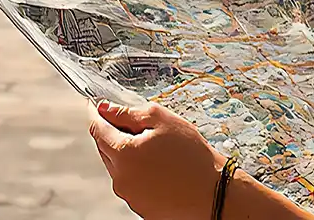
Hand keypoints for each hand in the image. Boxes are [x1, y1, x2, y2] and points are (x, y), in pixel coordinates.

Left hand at [88, 100, 224, 219]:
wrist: (215, 194)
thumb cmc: (193, 158)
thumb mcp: (161, 120)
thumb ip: (128, 112)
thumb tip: (106, 108)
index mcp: (122, 154)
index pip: (97, 128)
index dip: (97, 113)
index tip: (99, 105)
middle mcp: (120, 178)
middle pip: (106, 149)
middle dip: (116, 134)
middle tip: (138, 126)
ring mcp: (130, 196)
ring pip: (119, 167)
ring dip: (129, 155)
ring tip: (159, 151)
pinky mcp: (141, 208)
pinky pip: (134, 184)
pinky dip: (141, 174)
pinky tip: (162, 169)